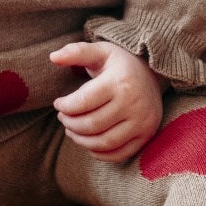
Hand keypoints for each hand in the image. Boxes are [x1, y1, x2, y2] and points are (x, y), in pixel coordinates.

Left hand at [50, 40, 163, 163]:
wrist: (153, 74)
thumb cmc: (120, 63)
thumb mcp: (100, 51)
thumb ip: (76, 52)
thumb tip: (53, 57)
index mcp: (120, 81)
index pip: (84, 102)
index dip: (65, 106)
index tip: (58, 104)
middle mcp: (134, 103)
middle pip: (92, 125)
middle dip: (70, 124)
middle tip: (63, 118)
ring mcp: (142, 122)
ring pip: (104, 142)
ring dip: (81, 141)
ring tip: (71, 130)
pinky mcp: (146, 135)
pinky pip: (119, 154)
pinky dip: (99, 154)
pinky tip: (89, 143)